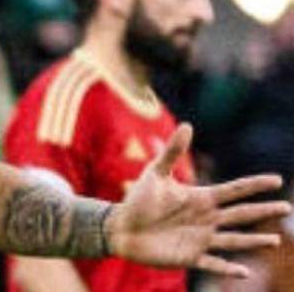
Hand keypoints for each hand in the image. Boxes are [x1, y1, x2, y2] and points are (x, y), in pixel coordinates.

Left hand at [106, 123, 290, 277]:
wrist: (121, 228)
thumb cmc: (138, 201)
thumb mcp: (155, 174)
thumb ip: (172, 152)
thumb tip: (187, 125)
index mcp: (201, 198)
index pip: (234, 190)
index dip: (254, 185)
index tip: (277, 179)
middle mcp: (207, 219)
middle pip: (241, 214)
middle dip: (263, 211)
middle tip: (286, 208)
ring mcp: (200, 239)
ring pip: (233, 240)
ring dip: (253, 241)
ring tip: (274, 240)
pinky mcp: (190, 257)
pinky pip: (213, 264)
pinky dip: (227, 269)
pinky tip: (242, 271)